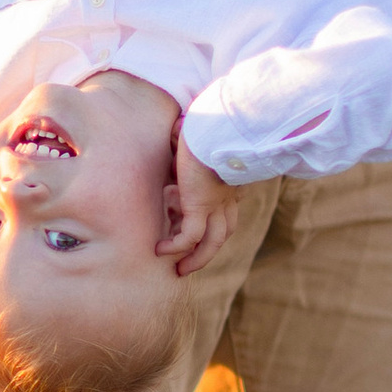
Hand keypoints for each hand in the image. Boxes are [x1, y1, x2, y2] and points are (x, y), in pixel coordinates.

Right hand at [166, 136, 239, 276]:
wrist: (215, 122)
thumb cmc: (204, 123)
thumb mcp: (196, 136)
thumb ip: (188, 141)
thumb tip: (177, 130)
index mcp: (229, 182)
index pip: (225, 210)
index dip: (211, 222)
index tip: (189, 225)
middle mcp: (227, 197)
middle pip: (223, 232)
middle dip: (207, 251)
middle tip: (190, 263)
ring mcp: (216, 204)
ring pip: (211, 243)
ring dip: (197, 259)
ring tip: (179, 269)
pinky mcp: (200, 205)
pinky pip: (189, 236)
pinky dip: (176, 246)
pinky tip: (161, 250)